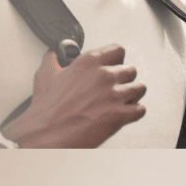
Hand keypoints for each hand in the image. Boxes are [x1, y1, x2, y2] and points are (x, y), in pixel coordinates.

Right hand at [1, 44, 145, 148]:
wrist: (46, 136)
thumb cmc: (46, 109)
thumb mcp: (45, 75)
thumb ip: (53, 59)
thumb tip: (55, 53)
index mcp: (89, 62)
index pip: (118, 50)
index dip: (117, 58)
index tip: (115, 63)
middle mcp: (105, 75)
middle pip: (131, 70)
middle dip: (125, 78)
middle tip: (116, 85)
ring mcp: (115, 95)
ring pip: (139, 88)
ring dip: (133, 94)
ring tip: (125, 99)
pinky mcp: (120, 115)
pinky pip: (140, 110)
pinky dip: (135, 112)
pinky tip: (127, 113)